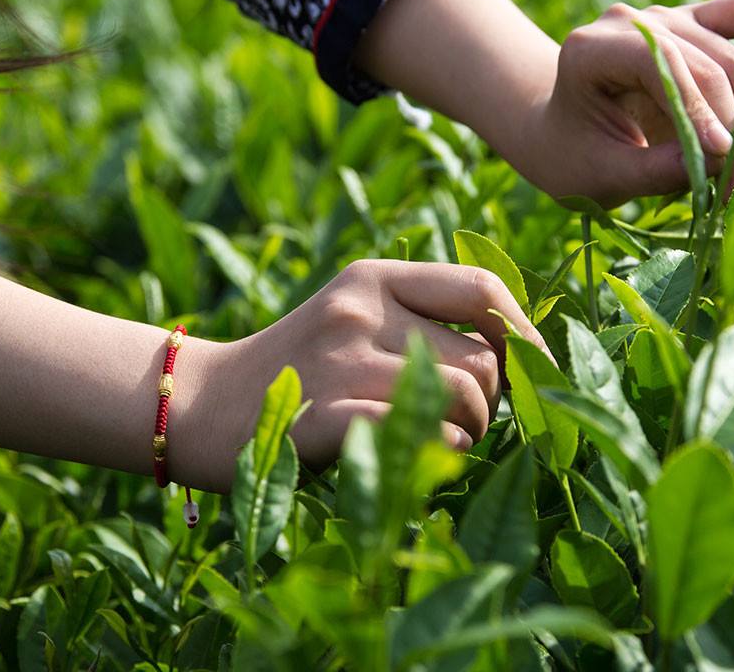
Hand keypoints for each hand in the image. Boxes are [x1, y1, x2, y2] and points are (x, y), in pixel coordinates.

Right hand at [197, 259, 549, 484]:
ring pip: (465, 397)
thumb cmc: (296, 368)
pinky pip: (424, 433)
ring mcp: (341, 364)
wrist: (201, 405)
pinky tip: (416, 453)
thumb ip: (420, 317)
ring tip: (437, 438)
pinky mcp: (326, 418)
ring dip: (470, 432)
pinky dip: (438, 451)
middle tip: (462, 421)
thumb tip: (519, 350)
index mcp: (372, 279)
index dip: (525, 333)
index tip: (532, 370)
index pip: (481, 289)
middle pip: (485, 358)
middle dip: (492, 401)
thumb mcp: (352, 316)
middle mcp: (361, 312)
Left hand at [511, 0, 733, 207]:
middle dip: (731, 123)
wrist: (561, 134)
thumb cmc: (573, 157)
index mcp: (591, 50)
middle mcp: (630, 22)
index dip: (698, 108)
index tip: (725, 154)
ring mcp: (665, 17)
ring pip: (732, 53)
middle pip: (704, 62)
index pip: (659, 63)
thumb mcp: (602, 174)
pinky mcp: (694, 22)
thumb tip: (726, 161)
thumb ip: (656, 170)